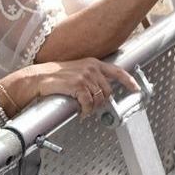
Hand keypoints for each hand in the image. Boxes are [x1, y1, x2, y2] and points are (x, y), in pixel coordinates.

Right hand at [8, 58, 138, 116]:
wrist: (37, 78)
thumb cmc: (56, 77)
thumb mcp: (78, 71)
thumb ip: (92, 76)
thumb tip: (102, 90)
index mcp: (94, 63)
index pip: (118, 71)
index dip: (129, 81)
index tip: (136, 89)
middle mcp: (91, 68)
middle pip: (108, 91)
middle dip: (102, 102)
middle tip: (92, 107)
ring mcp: (84, 76)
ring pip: (98, 98)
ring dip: (92, 108)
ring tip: (84, 109)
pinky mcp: (76, 85)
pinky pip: (88, 103)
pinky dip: (85, 110)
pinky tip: (80, 111)